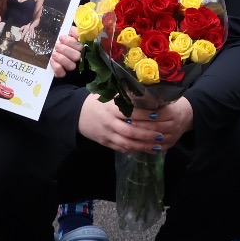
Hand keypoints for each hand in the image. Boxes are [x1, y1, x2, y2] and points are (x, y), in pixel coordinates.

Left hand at [50, 26, 80, 76]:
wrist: (49, 57)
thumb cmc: (59, 44)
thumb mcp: (66, 36)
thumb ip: (72, 32)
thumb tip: (72, 30)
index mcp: (79, 47)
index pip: (80, 45)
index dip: (71, 42)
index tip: (61, 38)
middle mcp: (77, 58)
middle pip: (77, 56)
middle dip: (65, 50)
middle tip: (57, 46)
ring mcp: (71, 67)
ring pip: (71, 65)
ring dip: (62, 58)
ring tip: (54, 53)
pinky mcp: (64, 75)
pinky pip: (62, 73)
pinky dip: (57, 67)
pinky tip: (52, 61)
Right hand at [77, 95, 194, 153]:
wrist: (77, 114)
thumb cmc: (97, 102)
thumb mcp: (108, 95)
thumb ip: (124, 95)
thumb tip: (145, 90)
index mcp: (111, 108)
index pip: (130, 112)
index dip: (144, 115)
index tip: (157, 115)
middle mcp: (109, 122)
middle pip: (130, 131)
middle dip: (147, 134)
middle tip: (161, 134)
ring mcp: (107, 134)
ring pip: (127, 143)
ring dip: (143, 145)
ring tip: (158, 146)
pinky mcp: (106, 143)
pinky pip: (121, 148)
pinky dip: (135, 150)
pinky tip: (146, 149)